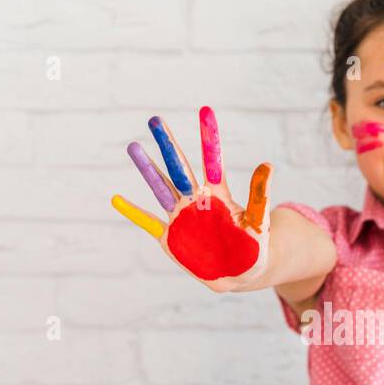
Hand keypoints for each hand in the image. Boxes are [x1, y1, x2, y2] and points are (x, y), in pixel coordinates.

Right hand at [110, 106, 271, 291]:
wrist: (242, 274)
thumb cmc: (254, 247)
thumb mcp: (259, 223)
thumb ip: (260, 196)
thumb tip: (267, 164)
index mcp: (219, 195)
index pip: (212, 161)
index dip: (209, 137)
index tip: (205, 110)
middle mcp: (196, 201)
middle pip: (180, 168)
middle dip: (168, 145)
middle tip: (155, 119)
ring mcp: (181, 217)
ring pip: (161, 188)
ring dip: (148, 169)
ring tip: (133, 146)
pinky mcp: (170, 237)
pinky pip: (148, 222)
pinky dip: (133, 213)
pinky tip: (116, 199)